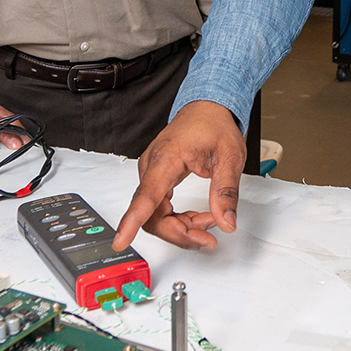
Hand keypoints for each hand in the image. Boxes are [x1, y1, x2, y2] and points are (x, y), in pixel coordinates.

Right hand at [114, 100, 246, 252]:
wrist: (206, 109)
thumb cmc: (213, 126)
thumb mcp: (230, 157)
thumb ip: (226, 191)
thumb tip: (226, 221)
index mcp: (166, 158)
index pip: (145, 196)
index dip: (132, 222)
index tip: (121, 241)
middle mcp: (152, 166)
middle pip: (151, 215)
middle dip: (179, 233)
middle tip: (207, 239)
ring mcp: (151, 173)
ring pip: (155, 216)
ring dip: (182, 227)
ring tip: (209, 221)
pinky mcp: (156, 179)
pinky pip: (159, 208)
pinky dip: (179, 219)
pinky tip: (198, 217)